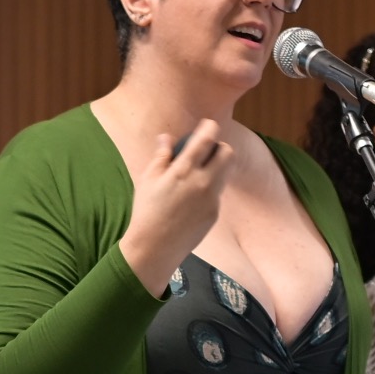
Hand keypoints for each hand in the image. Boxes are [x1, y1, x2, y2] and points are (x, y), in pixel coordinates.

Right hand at [119, 120, 234, 290]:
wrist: (155, 247)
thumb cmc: (146, 212)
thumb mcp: (148, 180)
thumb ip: (161, 156)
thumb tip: (167, 137)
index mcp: (183, 170)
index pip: (207, 139)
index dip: (210, 127)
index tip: (207, 126)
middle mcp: (203, 182)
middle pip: (227, 153)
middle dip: (220, 147)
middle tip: (208, 152)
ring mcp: (212, 199)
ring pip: (226, 172)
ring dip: (218, 167)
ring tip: (201, 173)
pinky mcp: (215, 213)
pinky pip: (218, 193)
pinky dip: (210, 188)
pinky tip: (193, 198)